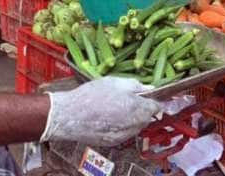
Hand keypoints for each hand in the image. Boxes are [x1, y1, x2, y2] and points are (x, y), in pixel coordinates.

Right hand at [40, 77, 160, 145]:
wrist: (68, 116)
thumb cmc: (91, 95)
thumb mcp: (114, 82)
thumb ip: (135, 85)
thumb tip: (149, 88)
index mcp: (136, 108)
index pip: (155, 106)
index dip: (152, 99)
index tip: (146, 95)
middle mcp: (133, 125)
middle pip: (146, 118)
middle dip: (141, 109)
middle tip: (127, 99)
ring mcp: (123, 136)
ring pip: (135, 126)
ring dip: (131, 118)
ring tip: (115, 107)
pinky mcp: (113, 143)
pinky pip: (124, 133)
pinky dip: (121, 126)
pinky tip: (108, 118)